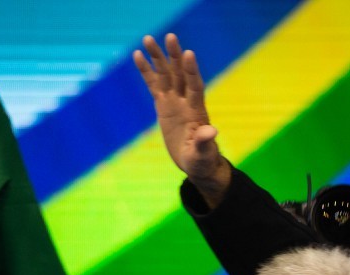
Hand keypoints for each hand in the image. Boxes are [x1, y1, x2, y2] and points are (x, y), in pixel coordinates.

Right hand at [133, 33, 229, 201]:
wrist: (197, 163)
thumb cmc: (202, 161)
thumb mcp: (202, 154)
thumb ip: (205, 142)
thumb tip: (211, 131)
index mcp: (197, 112)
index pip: (195, 86)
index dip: (192, 71)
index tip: (189, 53)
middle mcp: (186, 102)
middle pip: (180, 74)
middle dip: (175, 56)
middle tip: (171, 36)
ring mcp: (174, 102)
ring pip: (165, 75)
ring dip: (158, 57)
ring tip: (148, 38)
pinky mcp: (163, 105)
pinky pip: (153, 84)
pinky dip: (146, 70)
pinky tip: (137, 55)